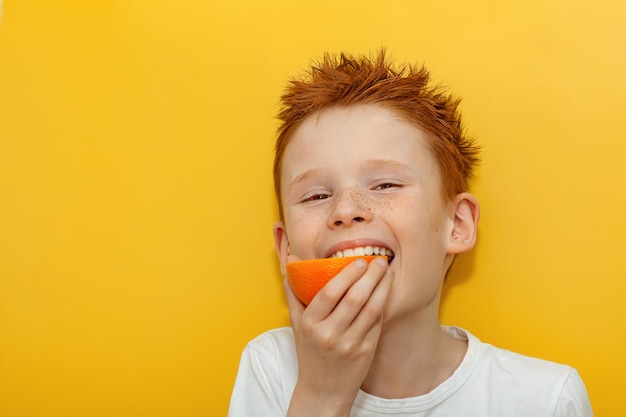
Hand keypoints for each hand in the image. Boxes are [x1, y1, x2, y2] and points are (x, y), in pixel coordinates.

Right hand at [284, 255, 392, 416]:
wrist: (323, 391)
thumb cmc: (309, 352)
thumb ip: (294, 291)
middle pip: (355, 298)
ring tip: (388, 272)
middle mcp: (329, 334)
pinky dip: (383, 304)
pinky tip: (386, 292)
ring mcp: (349, 344)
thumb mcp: (296, 323)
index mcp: (310, 324)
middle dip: (371, 275)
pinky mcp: (365, 352)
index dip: (348, 274)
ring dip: (383, 287)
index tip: (359, 260)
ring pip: (371, 309)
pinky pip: (377, 323)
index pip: (330, 292)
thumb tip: (291, 260)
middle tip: (380, 260)